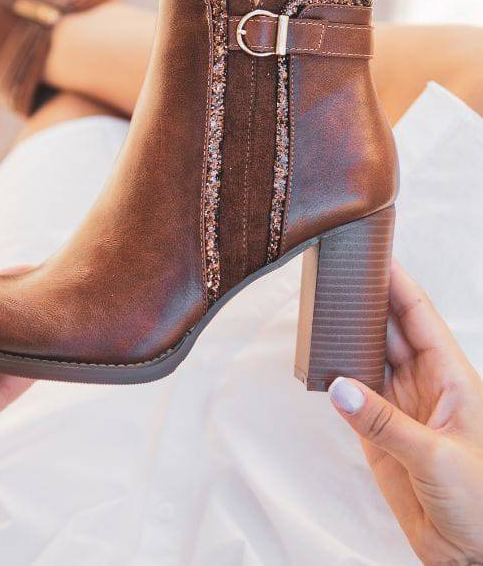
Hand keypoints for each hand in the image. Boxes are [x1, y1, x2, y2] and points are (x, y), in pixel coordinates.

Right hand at [329, 261, 482, 564]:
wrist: (469, 554)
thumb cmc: (479, 502)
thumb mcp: (437, 456)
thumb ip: (385, 422)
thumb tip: (339, 387)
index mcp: (450, 376)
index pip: (418, 314)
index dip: (397, 281)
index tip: (373, 252)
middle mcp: (422, 383)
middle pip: (387, 326)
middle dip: (363, 298)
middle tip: (334, 273)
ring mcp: (398, 405)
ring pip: (367, 355)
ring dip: (345, 334)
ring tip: (319, 308)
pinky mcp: (378, 431)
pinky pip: (352, 393)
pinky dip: (334, 376)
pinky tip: (319, 360)